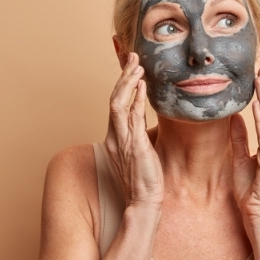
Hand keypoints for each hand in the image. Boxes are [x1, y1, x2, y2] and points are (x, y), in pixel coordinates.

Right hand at [104, 53, 163, 208]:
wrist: (144, 202)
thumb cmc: (145, 179)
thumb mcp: (141, 150)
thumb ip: (139, 132)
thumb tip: (145, 116)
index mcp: (114, 137)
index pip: (116, 104)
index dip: (123, 84)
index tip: (132, 68)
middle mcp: (114, 136)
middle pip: (114, 98)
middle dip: (123, 75)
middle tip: (133, 56)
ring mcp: (121, 140)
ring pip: (119, 103)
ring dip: (128, 81)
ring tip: (137, 64)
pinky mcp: (133, 146)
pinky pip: (131, 117)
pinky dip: (136, 99)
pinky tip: (142, 85)